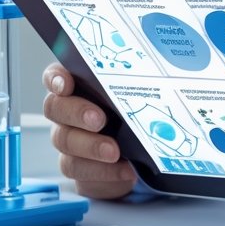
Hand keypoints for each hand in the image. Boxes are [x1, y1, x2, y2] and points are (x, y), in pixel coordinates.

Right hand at [42, 63, 136, 199]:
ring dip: (89, 146)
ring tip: (114, 152)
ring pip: (64, 141)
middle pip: (55, 107)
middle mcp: (67, 112)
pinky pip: (80, 170)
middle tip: (99, 120)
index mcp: (79, 86)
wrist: (142, 155)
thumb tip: (169, 53)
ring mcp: (69, 140)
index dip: (56, 78)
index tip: (66, 84)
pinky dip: (103, 172)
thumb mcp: (140, 92)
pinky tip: (124, 170)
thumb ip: (139, 77)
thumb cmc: (137, 115)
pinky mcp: (78, 168)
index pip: (55, 75)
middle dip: (77, 112)